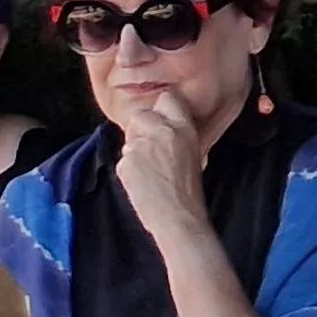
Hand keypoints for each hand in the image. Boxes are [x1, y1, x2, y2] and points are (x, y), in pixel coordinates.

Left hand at [111, 92, 213, 249]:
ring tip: (151, 175)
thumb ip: (175, 136)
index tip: (158, 122)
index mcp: (184, 128)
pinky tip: (143, 184)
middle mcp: (163, 132)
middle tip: (149, 153)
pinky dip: (129, 171)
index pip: (166, 99)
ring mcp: (142, 146)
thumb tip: (158, 128)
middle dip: (139, 130)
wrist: (179, 217)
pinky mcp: (126, 163)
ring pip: (129, 140)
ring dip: (135, 154)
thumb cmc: (188, 192)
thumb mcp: (193, 153)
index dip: (159, 110)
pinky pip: (123, 161)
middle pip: (139, 115)